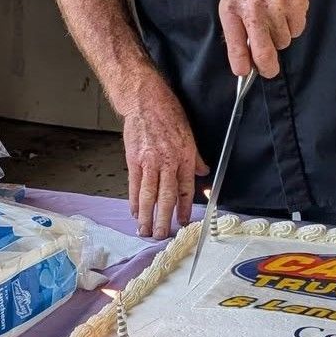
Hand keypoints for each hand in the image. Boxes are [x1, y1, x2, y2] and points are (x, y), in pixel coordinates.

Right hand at [121, 77, 206, 236]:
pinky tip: (134, 212)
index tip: (183, 222)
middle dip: (163, 219)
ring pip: (148, 195)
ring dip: (147, 215)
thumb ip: (195, 157)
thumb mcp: (188, 134)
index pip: (185, 189)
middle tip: (161, 235)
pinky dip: (134, 200)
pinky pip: (134, 185)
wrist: (145, 101)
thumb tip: (202, 172)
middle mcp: (166, 162)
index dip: (185, 208)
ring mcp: (148, 162)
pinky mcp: (133, 160)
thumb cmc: (168, 113)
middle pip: (165, 196)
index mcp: (183, 157)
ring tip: (145, 230)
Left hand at [218, 0, 313, 78]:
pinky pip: (298, 29)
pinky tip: (287, 6)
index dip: (241, 65)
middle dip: (268, 68)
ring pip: (284, 41)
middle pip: (264, 52)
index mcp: (232, 9)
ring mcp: (276, 5)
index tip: (245, 73)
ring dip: (282, 35)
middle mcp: (253, 8)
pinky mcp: (296, 2)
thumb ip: (236, 30)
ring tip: (276, 13)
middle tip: (270, 70)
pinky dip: (294, 24)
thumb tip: (245, 63)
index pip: (236, 46)